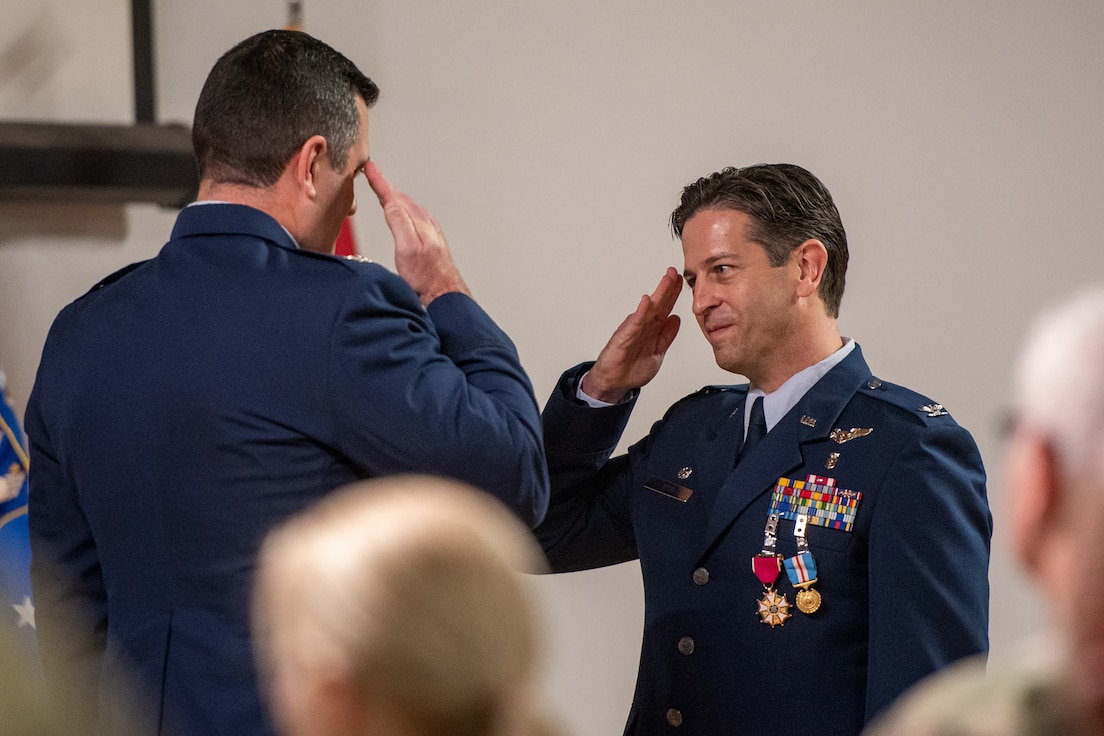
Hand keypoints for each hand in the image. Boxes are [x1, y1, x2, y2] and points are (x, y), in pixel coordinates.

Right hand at [365, 162, 469, 306]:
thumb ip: (399, 222)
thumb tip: (390, 201)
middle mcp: (424, 223)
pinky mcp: (426, 243)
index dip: (380, 181)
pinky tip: (397, 215)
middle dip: (385, 185)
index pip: (394, 195)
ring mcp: (426, 232)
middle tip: (372, 173)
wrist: (443, 294)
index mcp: (417, 221)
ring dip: (392, 197)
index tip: (369, 167)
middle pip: (400, 198)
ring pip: (406, 208)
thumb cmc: (426, 276)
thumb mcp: (408, 247)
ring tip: (382, 189)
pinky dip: (399, 211)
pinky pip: (409, 218)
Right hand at [581, 267, 681, 402]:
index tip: (683, 280)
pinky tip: (646, 301)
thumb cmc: (632, 369)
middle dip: (668, 287)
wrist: (615, 383)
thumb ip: (667, 336)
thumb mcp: (658, 352)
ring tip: (667, 280)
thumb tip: (676, 319)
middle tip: (675, 272)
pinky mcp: (623, 337)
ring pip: (648, 308)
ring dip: (658, 294)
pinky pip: (634, 323)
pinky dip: (640, 312)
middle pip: (658, 303)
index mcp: (653, 329)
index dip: (674, 294)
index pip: (666, 308)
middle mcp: (643, 325)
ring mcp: (633, 329)